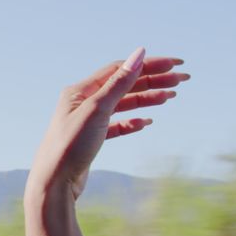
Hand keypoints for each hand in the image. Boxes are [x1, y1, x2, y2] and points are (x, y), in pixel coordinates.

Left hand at [27, 48, 188, 201]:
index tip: (174, 65)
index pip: (119, 70)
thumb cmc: (70, 145)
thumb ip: (119, 82)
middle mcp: (82, 103)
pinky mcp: (91, 140)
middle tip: (181, 80)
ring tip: (170, 97)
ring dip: (146, 99)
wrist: (54, 182)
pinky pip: (116, 126)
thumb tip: (139, 53)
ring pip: (122, 105)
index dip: (148, 65)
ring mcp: (87, 121)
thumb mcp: (97, 109)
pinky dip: (132, 122)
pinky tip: (146, 123)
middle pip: (123, 85)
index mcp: (80, 91)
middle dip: (153, 81)